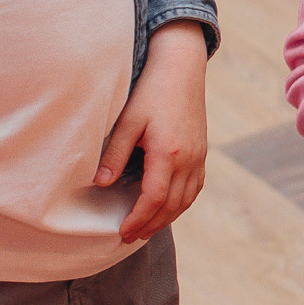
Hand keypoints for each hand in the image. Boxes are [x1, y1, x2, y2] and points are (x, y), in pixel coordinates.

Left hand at [102, 20, 207, 241]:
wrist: (181, 68)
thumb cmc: (151, 90)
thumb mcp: (127, 121)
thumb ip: (114, 154)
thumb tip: (101, 184)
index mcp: (169, 153)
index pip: (155, 198)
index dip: (139, 219)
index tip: (123, 231)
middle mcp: (189, 159)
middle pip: (172, 205)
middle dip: (151, 224)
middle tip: (130, 237)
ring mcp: (199, 156)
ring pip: (186, 199)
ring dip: (167, 217)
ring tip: (147, 228)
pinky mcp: (202, 152)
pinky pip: (195, 187)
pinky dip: (181, 203)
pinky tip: (168, 207)